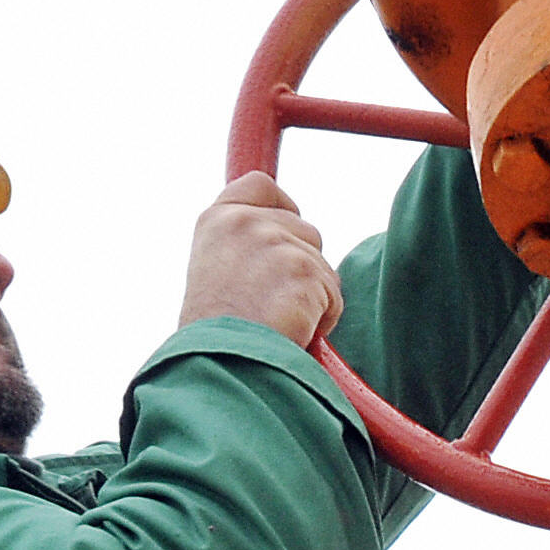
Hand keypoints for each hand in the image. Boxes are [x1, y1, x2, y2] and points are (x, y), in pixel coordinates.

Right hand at [183, 172, 342, 346]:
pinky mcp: (303, 269)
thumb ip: (245, 248)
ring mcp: (275, 242)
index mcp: (217, 220)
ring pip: (324, 266)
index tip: (289, 228)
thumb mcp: (216, 274)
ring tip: (279, 322)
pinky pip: (333, 295)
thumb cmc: (218, 334)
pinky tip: (294, 331)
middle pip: (306, 231)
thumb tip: (282, 247)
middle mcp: (245, 222)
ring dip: (314, 297)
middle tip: (274, 303)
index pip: (261, 185)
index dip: (284, 206)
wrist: (220, 364)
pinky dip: (323, 319)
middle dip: (304, 267)